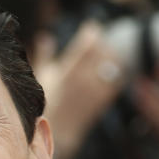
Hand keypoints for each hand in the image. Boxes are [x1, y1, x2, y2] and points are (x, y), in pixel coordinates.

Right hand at [34, 21, 128, 158]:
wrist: (59, 131)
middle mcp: (82, 80)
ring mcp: (94, 91)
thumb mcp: (42, 77)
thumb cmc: (46, 102)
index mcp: (66, 72)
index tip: (92, 27)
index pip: (85, 45)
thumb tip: (46, 36)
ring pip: (111, 65)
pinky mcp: (102, 100)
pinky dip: (117, 72)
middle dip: (102, 44)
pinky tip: (113, 69)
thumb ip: (44, 55)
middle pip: (101, 52)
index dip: (91, 32)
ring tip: (108, 53)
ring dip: (111, 56)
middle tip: (101, 41)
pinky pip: (116, 81)